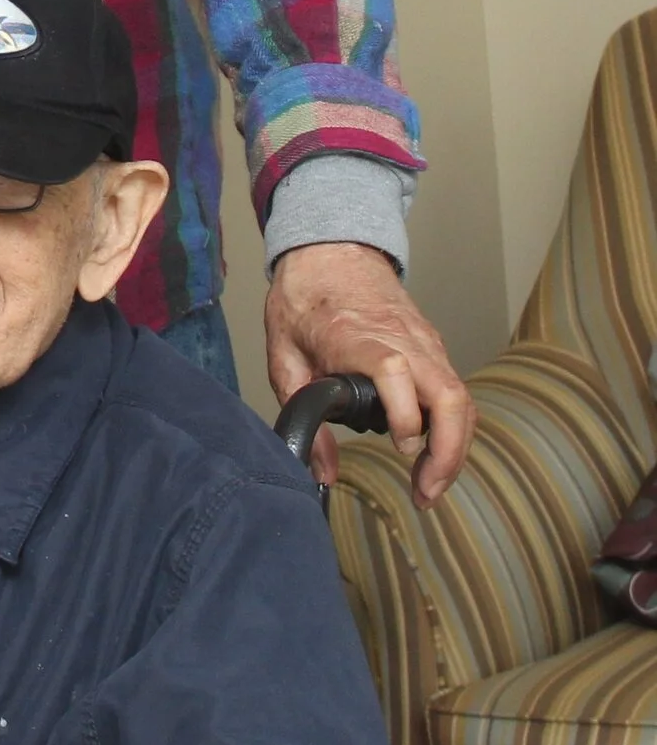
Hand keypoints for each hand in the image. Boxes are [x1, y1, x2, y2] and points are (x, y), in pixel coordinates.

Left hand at [265, 241, 473, 506]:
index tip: (401, 447)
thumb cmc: (303, 302)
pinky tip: (433, 456)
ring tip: (430, 485)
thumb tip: (322, 470)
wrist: (331, 251)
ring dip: (455, 448)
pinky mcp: (435, 348)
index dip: (406, 412)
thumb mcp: (282, 355)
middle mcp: (402, 340)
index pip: (396, 370)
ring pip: (461, 399)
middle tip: (426, 492)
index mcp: (357, 337)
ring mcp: (425, 343)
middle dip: (447, 451)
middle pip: (449, 394)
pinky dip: (454, 428)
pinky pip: (456, 392)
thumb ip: (300, 410)